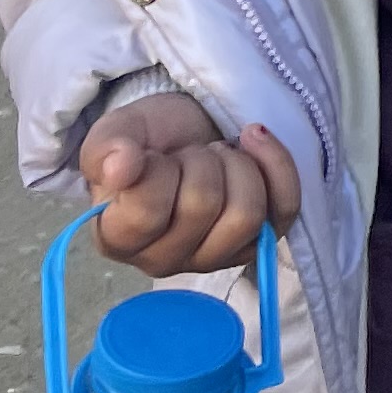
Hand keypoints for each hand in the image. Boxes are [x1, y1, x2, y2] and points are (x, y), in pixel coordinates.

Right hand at [78, 92, 300, 274]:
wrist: (184, 132)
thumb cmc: (145, 141)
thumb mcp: (116, 134)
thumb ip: (107, 150)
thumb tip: (121, 167)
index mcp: (119, 239)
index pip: (148, 214)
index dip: (159, 171)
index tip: (153, 156)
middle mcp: (164, 260)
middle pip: (204, 209)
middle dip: (201, 162)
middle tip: (189, 154)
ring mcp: (214, 256)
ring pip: (246, 215)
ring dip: (238, 166)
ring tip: (218, 155)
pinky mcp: (258, 240)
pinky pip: (284, 210)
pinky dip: (276, 166)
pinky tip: (253, 141)